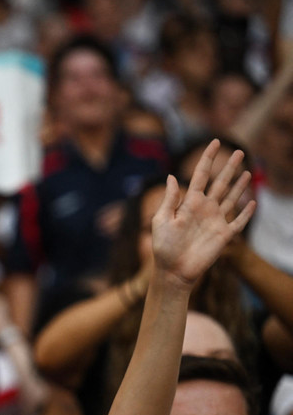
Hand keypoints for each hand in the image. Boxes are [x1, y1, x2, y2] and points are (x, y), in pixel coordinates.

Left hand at [151, 140, 255, 288]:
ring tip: (248, 170)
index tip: (213, 142)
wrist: (172, 271)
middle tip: (238, 151)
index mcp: (189, 202)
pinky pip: (239, 222)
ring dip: (240, 185)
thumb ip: (170, 199)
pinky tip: (253, 201)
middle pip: (220, 182)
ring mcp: (216, 221)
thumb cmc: (163, 247)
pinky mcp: (224, 235)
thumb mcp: (161, 220)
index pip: (201, 175)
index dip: (207, 158)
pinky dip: (247, 212)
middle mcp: (204, 208)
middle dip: (229, 167)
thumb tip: (172, 176)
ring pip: (231, 198)